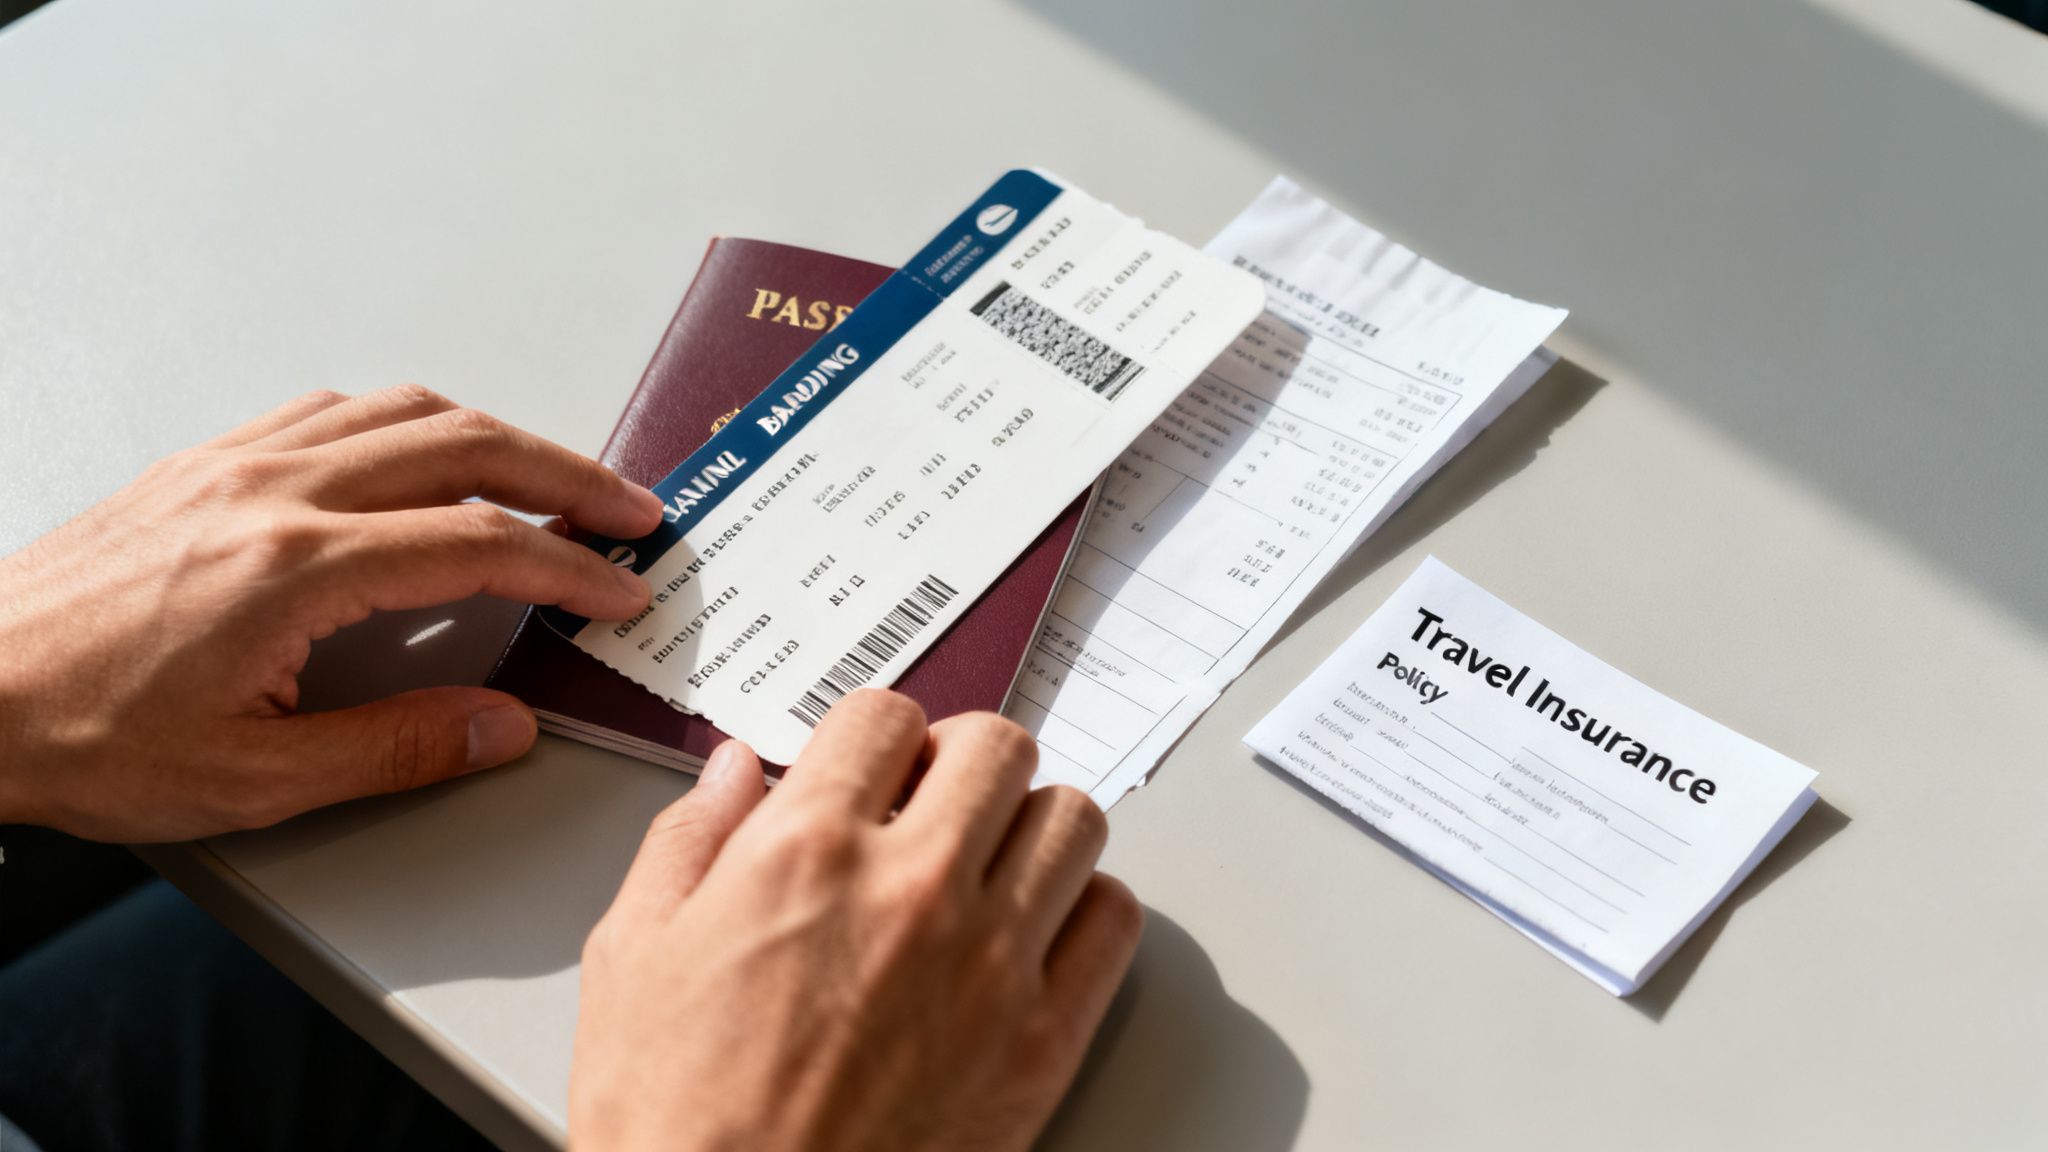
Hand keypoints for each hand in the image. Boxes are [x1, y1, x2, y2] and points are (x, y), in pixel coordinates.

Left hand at [0, 387, 661, 840]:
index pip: (478, 543)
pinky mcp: (202, 463)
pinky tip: (425, 450)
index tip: (622, 589)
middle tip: (630, 511)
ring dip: (497, 435)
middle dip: (567, 476)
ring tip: (553, 476)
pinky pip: (330, 409)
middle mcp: (273, 493)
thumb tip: (502, 723)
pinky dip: (408, 421)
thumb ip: (396, 746)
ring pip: (403, 412)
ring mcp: (235, 465)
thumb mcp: (253, 779)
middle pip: (464, 447)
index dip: (570, 566)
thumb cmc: (81, 737)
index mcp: (294, 569)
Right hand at [571, 691, 1142, 1151]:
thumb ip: (688, 841)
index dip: (873, 736)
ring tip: (989, 862)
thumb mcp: (633, 958)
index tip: (869, 768)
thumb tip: (730, 772)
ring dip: (1030, 825)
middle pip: (996, 746)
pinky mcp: (1042, 1041)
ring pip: (1071, 820)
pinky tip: (1035, 932)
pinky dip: (1085, 910)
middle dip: (960, 761)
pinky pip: (1113, 922)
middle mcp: (912, 889)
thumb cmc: (677, 1120)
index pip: (886, 716)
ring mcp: (992, 964)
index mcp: (806, 852)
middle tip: (934, 801)